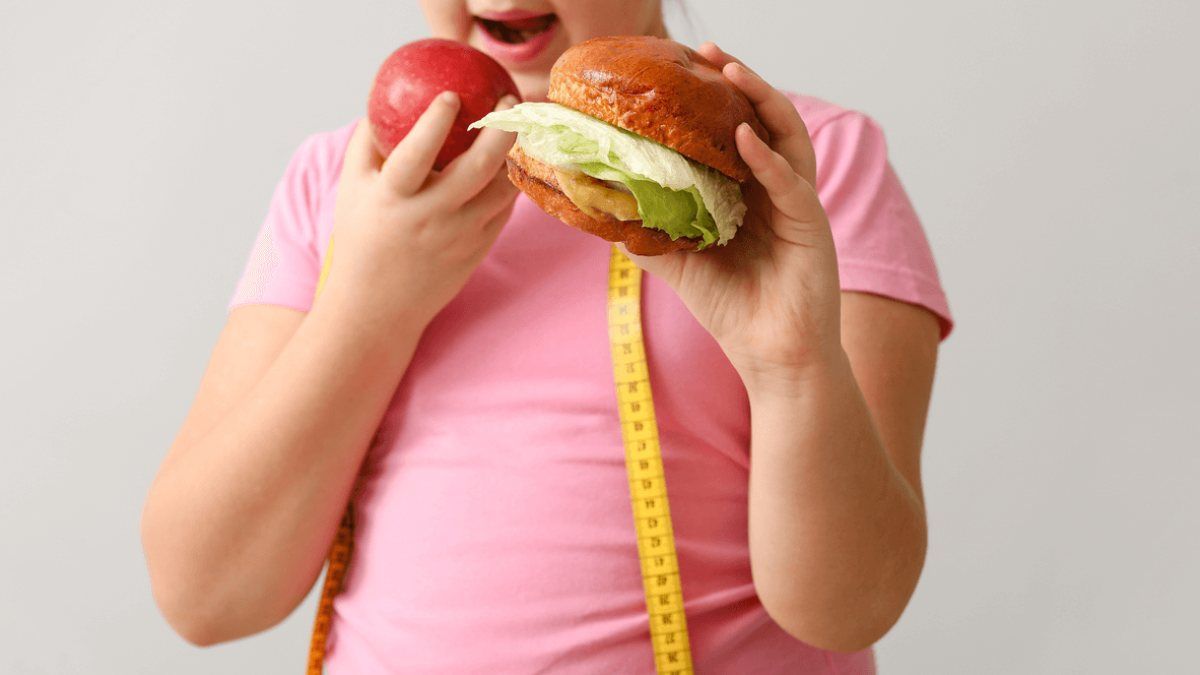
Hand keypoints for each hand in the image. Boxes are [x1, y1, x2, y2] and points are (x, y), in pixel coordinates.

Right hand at [323, 92, 518, 326]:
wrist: (378, 307)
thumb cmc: (362, 238)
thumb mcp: (352, 189)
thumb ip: (366, 143)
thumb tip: (381, 99)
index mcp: (394, 199)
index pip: (415, 154)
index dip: (434, 123)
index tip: (450, 94)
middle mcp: (430, 217)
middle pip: (476, 169)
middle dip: (499, 129)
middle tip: (510, 101)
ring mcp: (460, 236)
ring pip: (501, 189)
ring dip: (515, 153)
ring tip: (520, 125)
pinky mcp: (479, 249)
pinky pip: (504, 209)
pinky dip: (511, 181)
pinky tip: (512, 160)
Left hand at [623, 43, 844, 392]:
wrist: (772, 358)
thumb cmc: (734, 311)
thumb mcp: (681, 264)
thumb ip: (650, 234)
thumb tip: (602, 211)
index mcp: (749, 193)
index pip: (735, 131)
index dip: (715, 98)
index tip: (683, 67)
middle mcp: (776, 190)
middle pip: (764, 120)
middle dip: (740, 82)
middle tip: (709, 52)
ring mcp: (797, 205)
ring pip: (786, 137)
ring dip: (761, 101)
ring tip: (731, 73)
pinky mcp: (812, 227)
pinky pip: (792, 183)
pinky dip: (769, 157)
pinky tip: (746, 137)